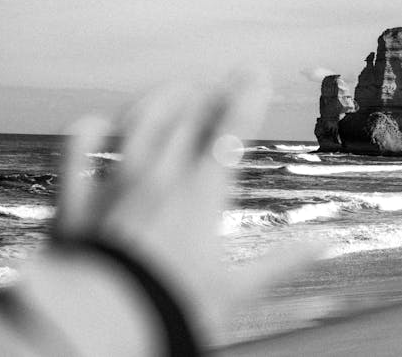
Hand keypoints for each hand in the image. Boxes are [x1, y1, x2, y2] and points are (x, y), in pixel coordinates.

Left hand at [55, 72, 319, 341]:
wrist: (104, 328)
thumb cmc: (172, 309)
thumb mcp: (237, 290)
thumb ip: (282, 261)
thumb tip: (323, 245)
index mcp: (199, 196)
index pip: (229, 131)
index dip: (246, 97)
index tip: (257, 74)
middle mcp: (157, 179)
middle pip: (188, 117)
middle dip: (211, 91)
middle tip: (226, 79)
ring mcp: (115, 185)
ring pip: (139, 122)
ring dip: (161, 99)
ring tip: (178, 87)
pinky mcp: (78, 200)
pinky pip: (77, 152)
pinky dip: (88, 133)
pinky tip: (98, 123)